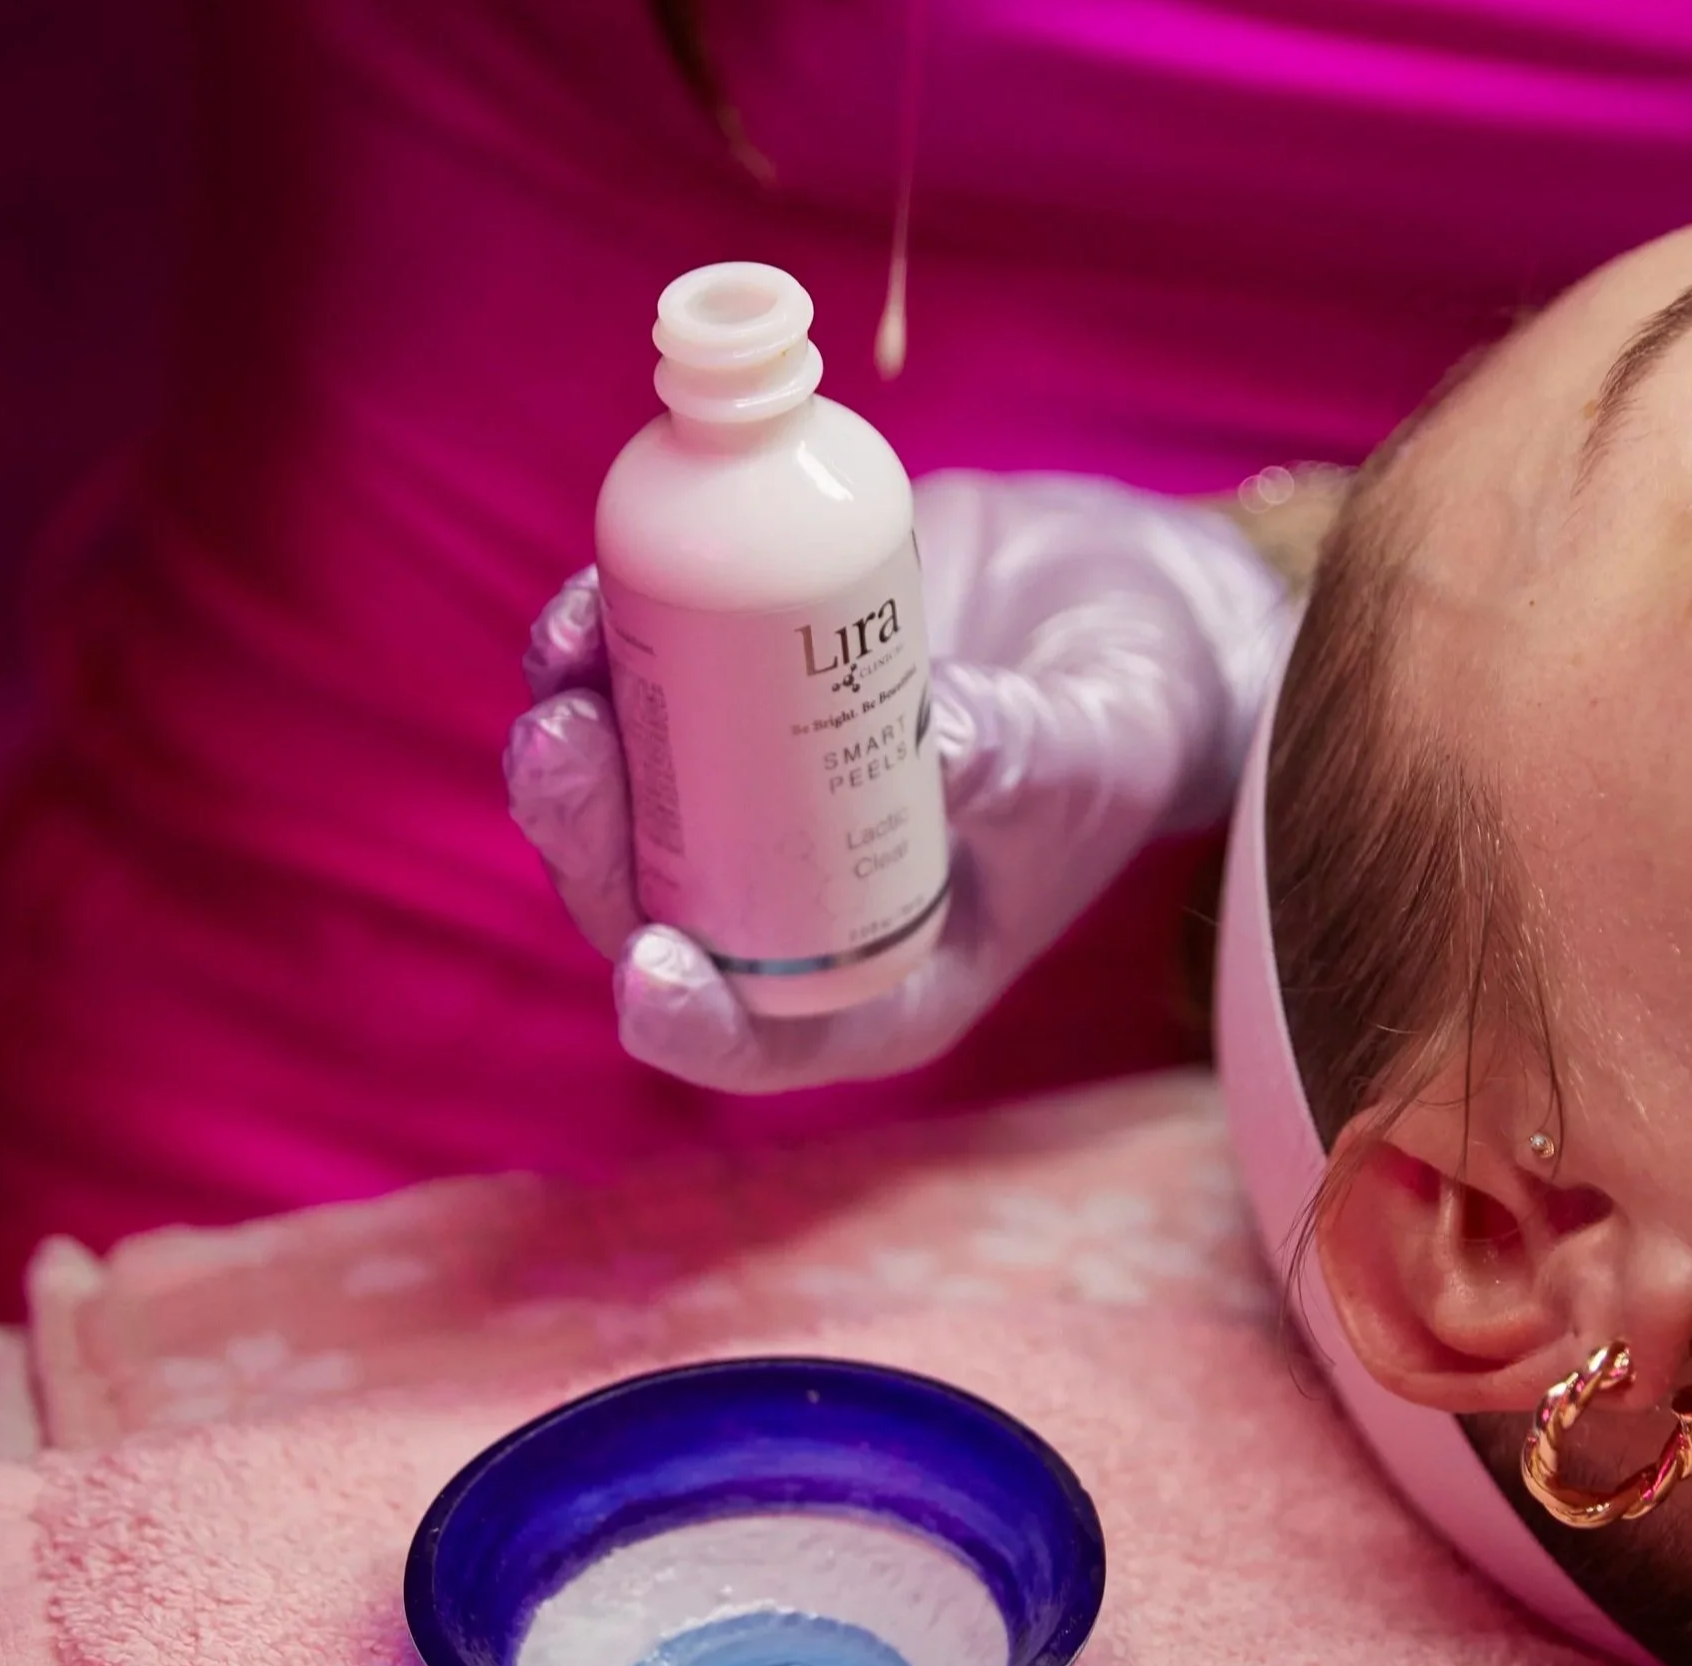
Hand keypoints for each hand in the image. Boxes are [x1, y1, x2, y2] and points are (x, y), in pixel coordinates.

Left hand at [506, 469, 1292, 1093]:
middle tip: (567, 747)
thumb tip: (937, 734)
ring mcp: (751, 802)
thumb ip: (1025, 757)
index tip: (650, 964)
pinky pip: (639, 693)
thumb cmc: (1124, 723)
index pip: (761, 1036)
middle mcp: (792, 904)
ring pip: (619, 808)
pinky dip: (600, 652)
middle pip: (653, 908)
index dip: (687, 1017)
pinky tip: (586, 602)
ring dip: (569, 749)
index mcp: (877, 978)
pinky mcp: (732, 693)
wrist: (1113, 613)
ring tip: (566, 661)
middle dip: (589, 840)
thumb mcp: (1095, 753)